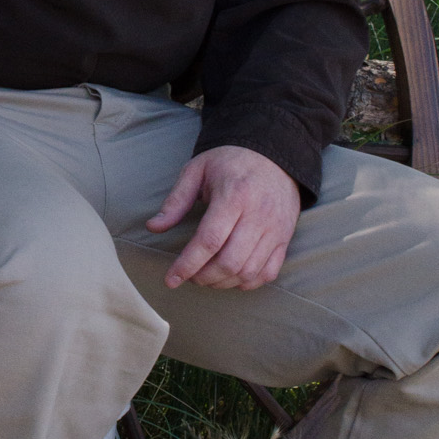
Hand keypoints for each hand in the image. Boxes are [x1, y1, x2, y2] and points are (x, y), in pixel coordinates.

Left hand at [147, 145, 300, 290]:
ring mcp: (275, 228)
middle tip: (189, 277)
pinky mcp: (285, 237)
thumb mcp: (197, 170)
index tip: (171, 279)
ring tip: (206, 278)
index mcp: (234, 196)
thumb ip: (176, 200)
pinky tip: (231, 278)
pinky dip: (248, 282)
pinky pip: (268, 272)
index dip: (188, 264)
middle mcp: (258, 215)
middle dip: (204, 277)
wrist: (273, 155)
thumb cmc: (229, 162)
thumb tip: (153, 227)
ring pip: (248, 271)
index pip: (209, 240)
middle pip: (229, 262)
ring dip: (223, 283)